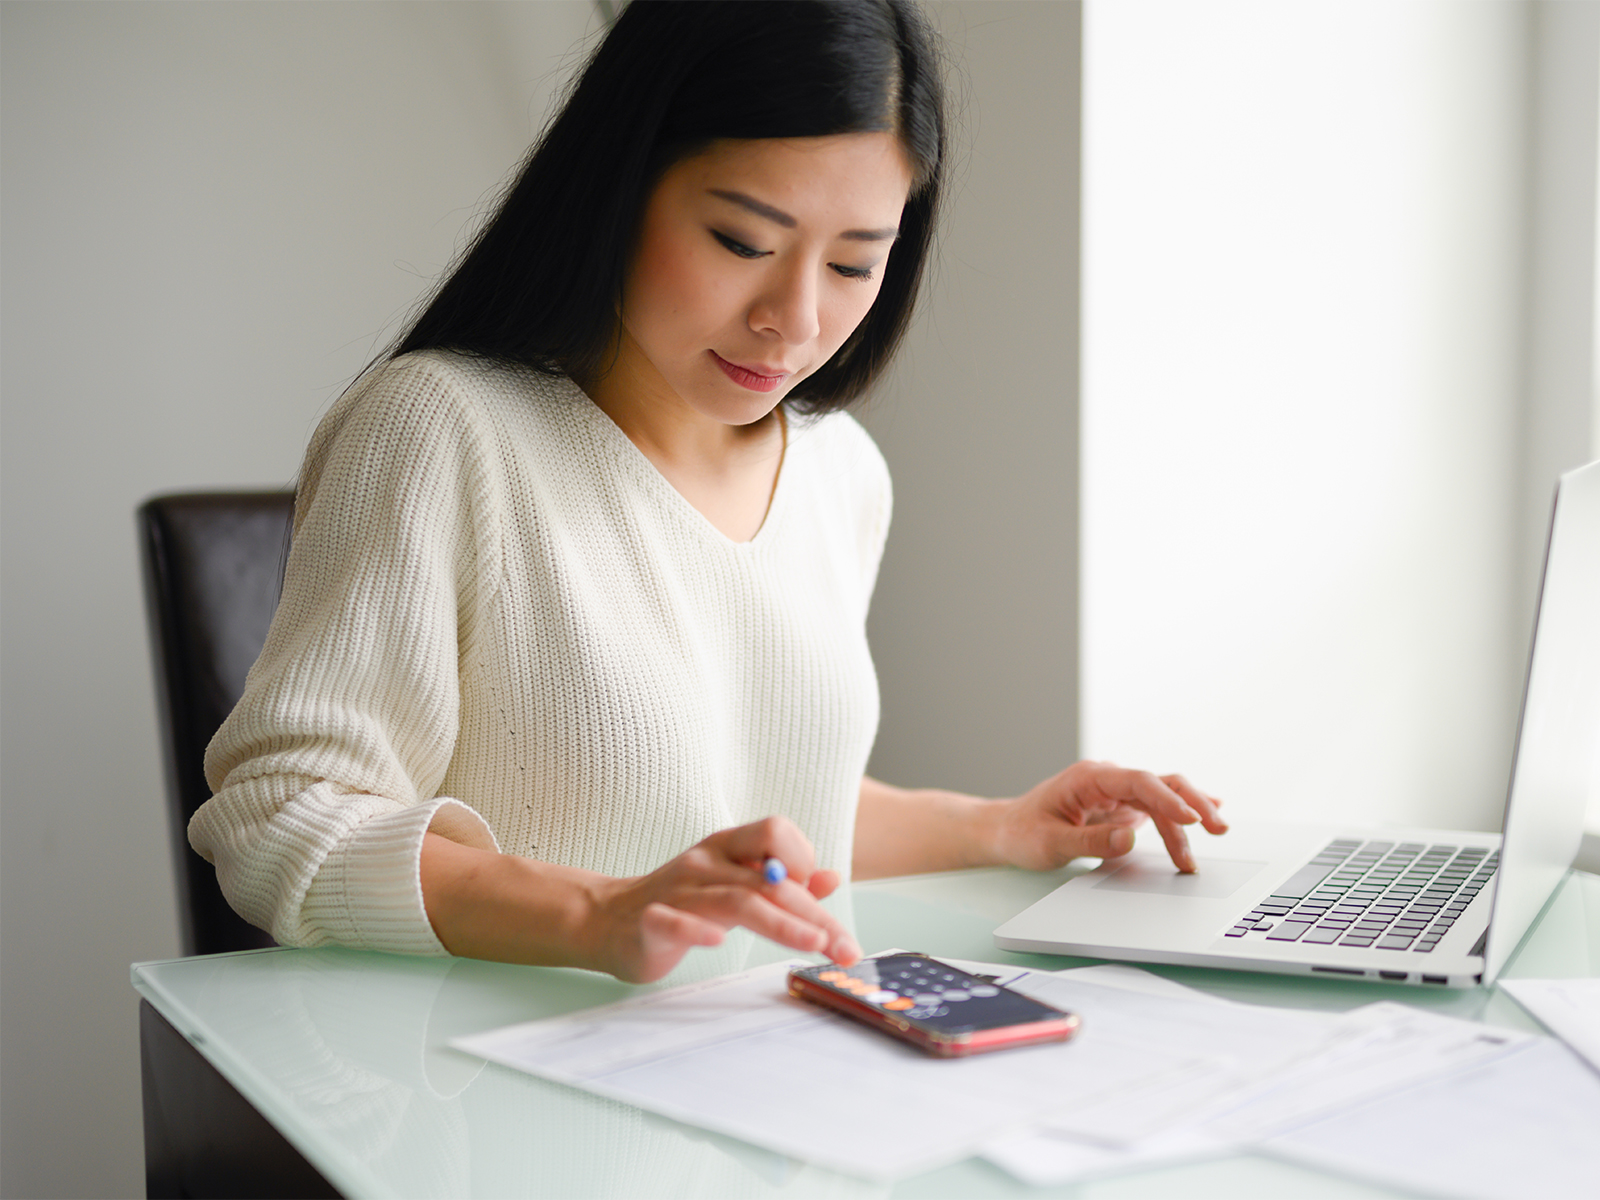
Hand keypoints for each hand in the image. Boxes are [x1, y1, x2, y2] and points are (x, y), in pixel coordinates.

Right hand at [588, 816, 861, 982]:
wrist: (606, 920)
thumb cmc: (681, 902)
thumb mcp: (734, 884)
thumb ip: (780, 883)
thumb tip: (831, 878)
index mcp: (726, 847)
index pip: (776, 831)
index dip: (804, 859)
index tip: (819, 899)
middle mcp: (705, 862)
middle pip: (769, 881)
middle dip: (814, 915)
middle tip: (846, 948)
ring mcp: (676, 891)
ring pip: (734, 900)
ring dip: (779, 923)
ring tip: (813, 945)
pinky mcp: (649, 923)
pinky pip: (672, 920)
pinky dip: (696, 930)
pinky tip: (719, 942)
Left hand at [990, 761, 1226, 873]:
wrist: (1006, 831)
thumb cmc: (1023, 833)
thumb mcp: (1050, 843)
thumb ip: (1090, 842)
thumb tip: (1130, 839)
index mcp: (1089, 778)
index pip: (1139, 782)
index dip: (1168, 799)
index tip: (1192, 818)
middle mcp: (1107, 780)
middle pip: (1160, 784)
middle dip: (1191, 804)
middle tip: (1218, 827)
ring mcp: (1116, 793)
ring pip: (1162, 798)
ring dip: (1185, 822)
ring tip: (1194, 859)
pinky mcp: (1120, 808)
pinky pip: (1155, 810)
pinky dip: (1177, 820)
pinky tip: (1203, 820)